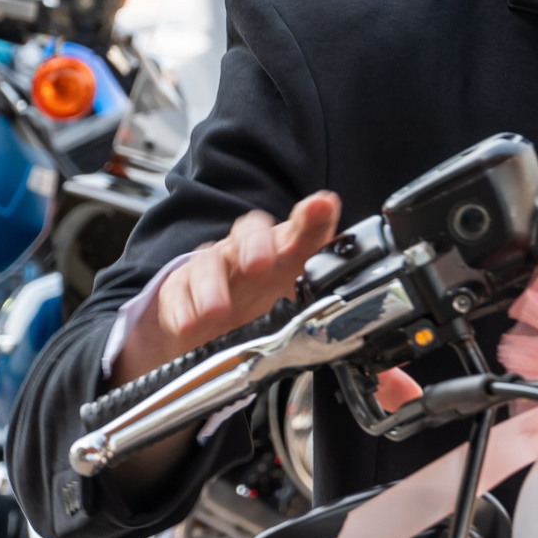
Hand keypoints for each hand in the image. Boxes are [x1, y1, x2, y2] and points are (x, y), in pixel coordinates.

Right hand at [111, 193, 342, 385]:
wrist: (213, 331)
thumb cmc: (263, 308)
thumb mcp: (298, 305)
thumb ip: (325, 298)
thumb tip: (360, 309)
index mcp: (284, 253)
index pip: (301, 229)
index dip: (312, 216)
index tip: (322, 206)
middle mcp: (247, 252)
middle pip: (250, 231)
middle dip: (255, 243)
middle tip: (260, 264)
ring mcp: (213, 269)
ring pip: (209, 262)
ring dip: (212, 285)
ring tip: (217, 309)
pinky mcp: (180, 290)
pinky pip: (177, 291)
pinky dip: (181, 308)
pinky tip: (188, 322)